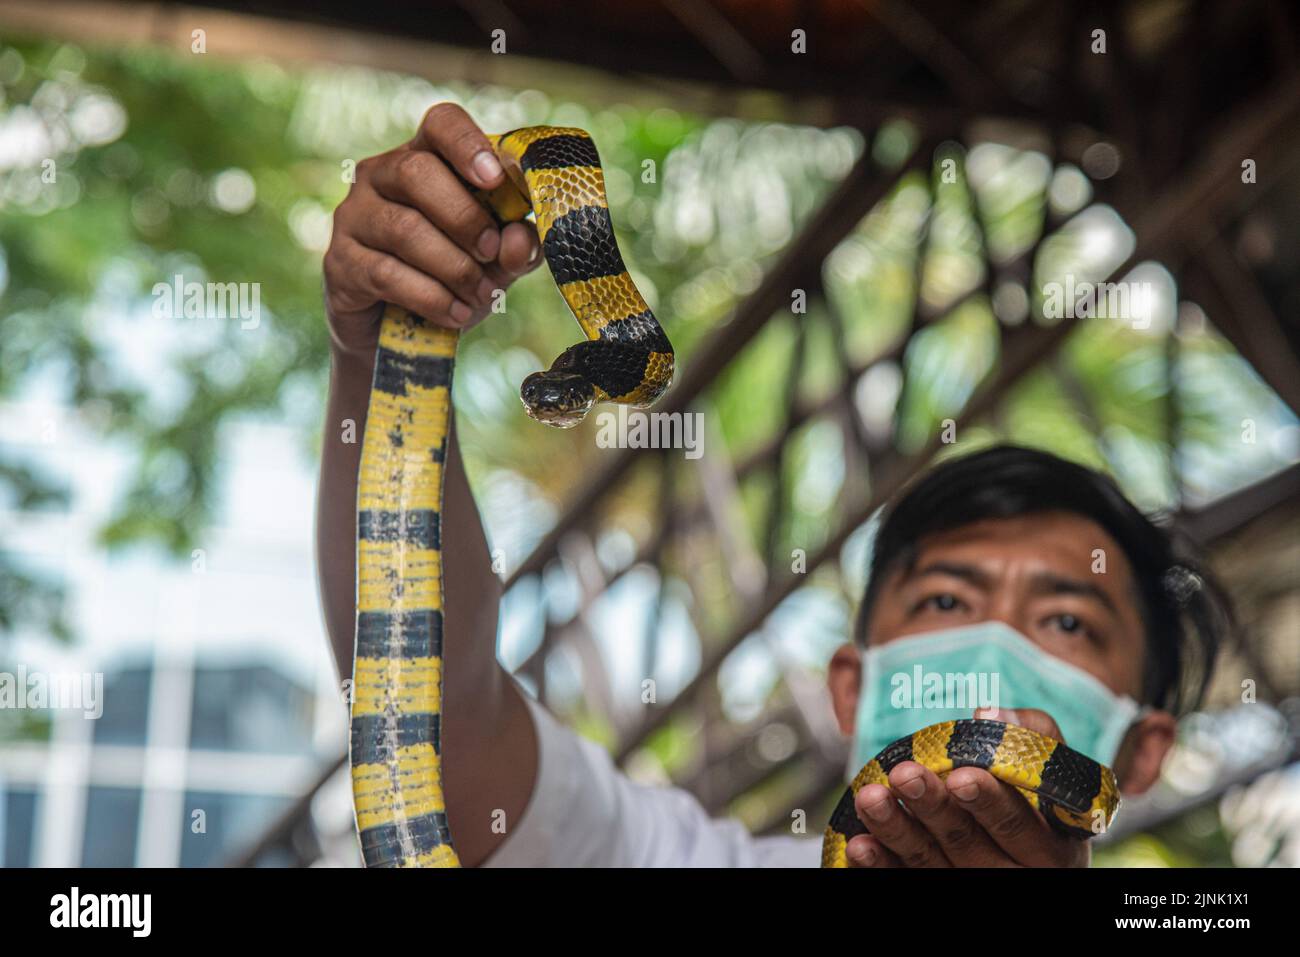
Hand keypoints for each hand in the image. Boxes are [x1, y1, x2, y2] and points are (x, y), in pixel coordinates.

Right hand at [323, 102, 541, 356]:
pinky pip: (387, 273)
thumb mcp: (495, 263)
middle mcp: (380, 175)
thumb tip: (519, 237)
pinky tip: (456, 314)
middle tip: (491, 253)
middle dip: (465, 218)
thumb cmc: (449, 278)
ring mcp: (354, 215)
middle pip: (416, 172)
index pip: (441, 124)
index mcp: (425, 158)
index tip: (494, 177)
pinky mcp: (340, 261)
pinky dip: (431, 297)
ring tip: (479, 295)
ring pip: (404, 228)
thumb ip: (515, 247)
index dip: (467, 143)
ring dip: (453, 267)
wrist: (393, 331)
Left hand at [845, 708, 1090, 867]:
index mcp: (1050, 846)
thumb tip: (988, 713)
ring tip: (869, 797)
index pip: (1017, 823)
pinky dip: (880, 863)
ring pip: (930, 862)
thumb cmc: (1036, 795)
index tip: (959, 776)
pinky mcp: (937, 888)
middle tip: (904, 775)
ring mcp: (970, 885)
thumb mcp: (1048, 768)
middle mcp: (1012, 874)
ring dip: (895, 830)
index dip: (988, 801)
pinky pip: (905, 879)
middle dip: (932, 807)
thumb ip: (1031, 735)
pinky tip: (859, 843)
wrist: (1020, 849)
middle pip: (966, 843)